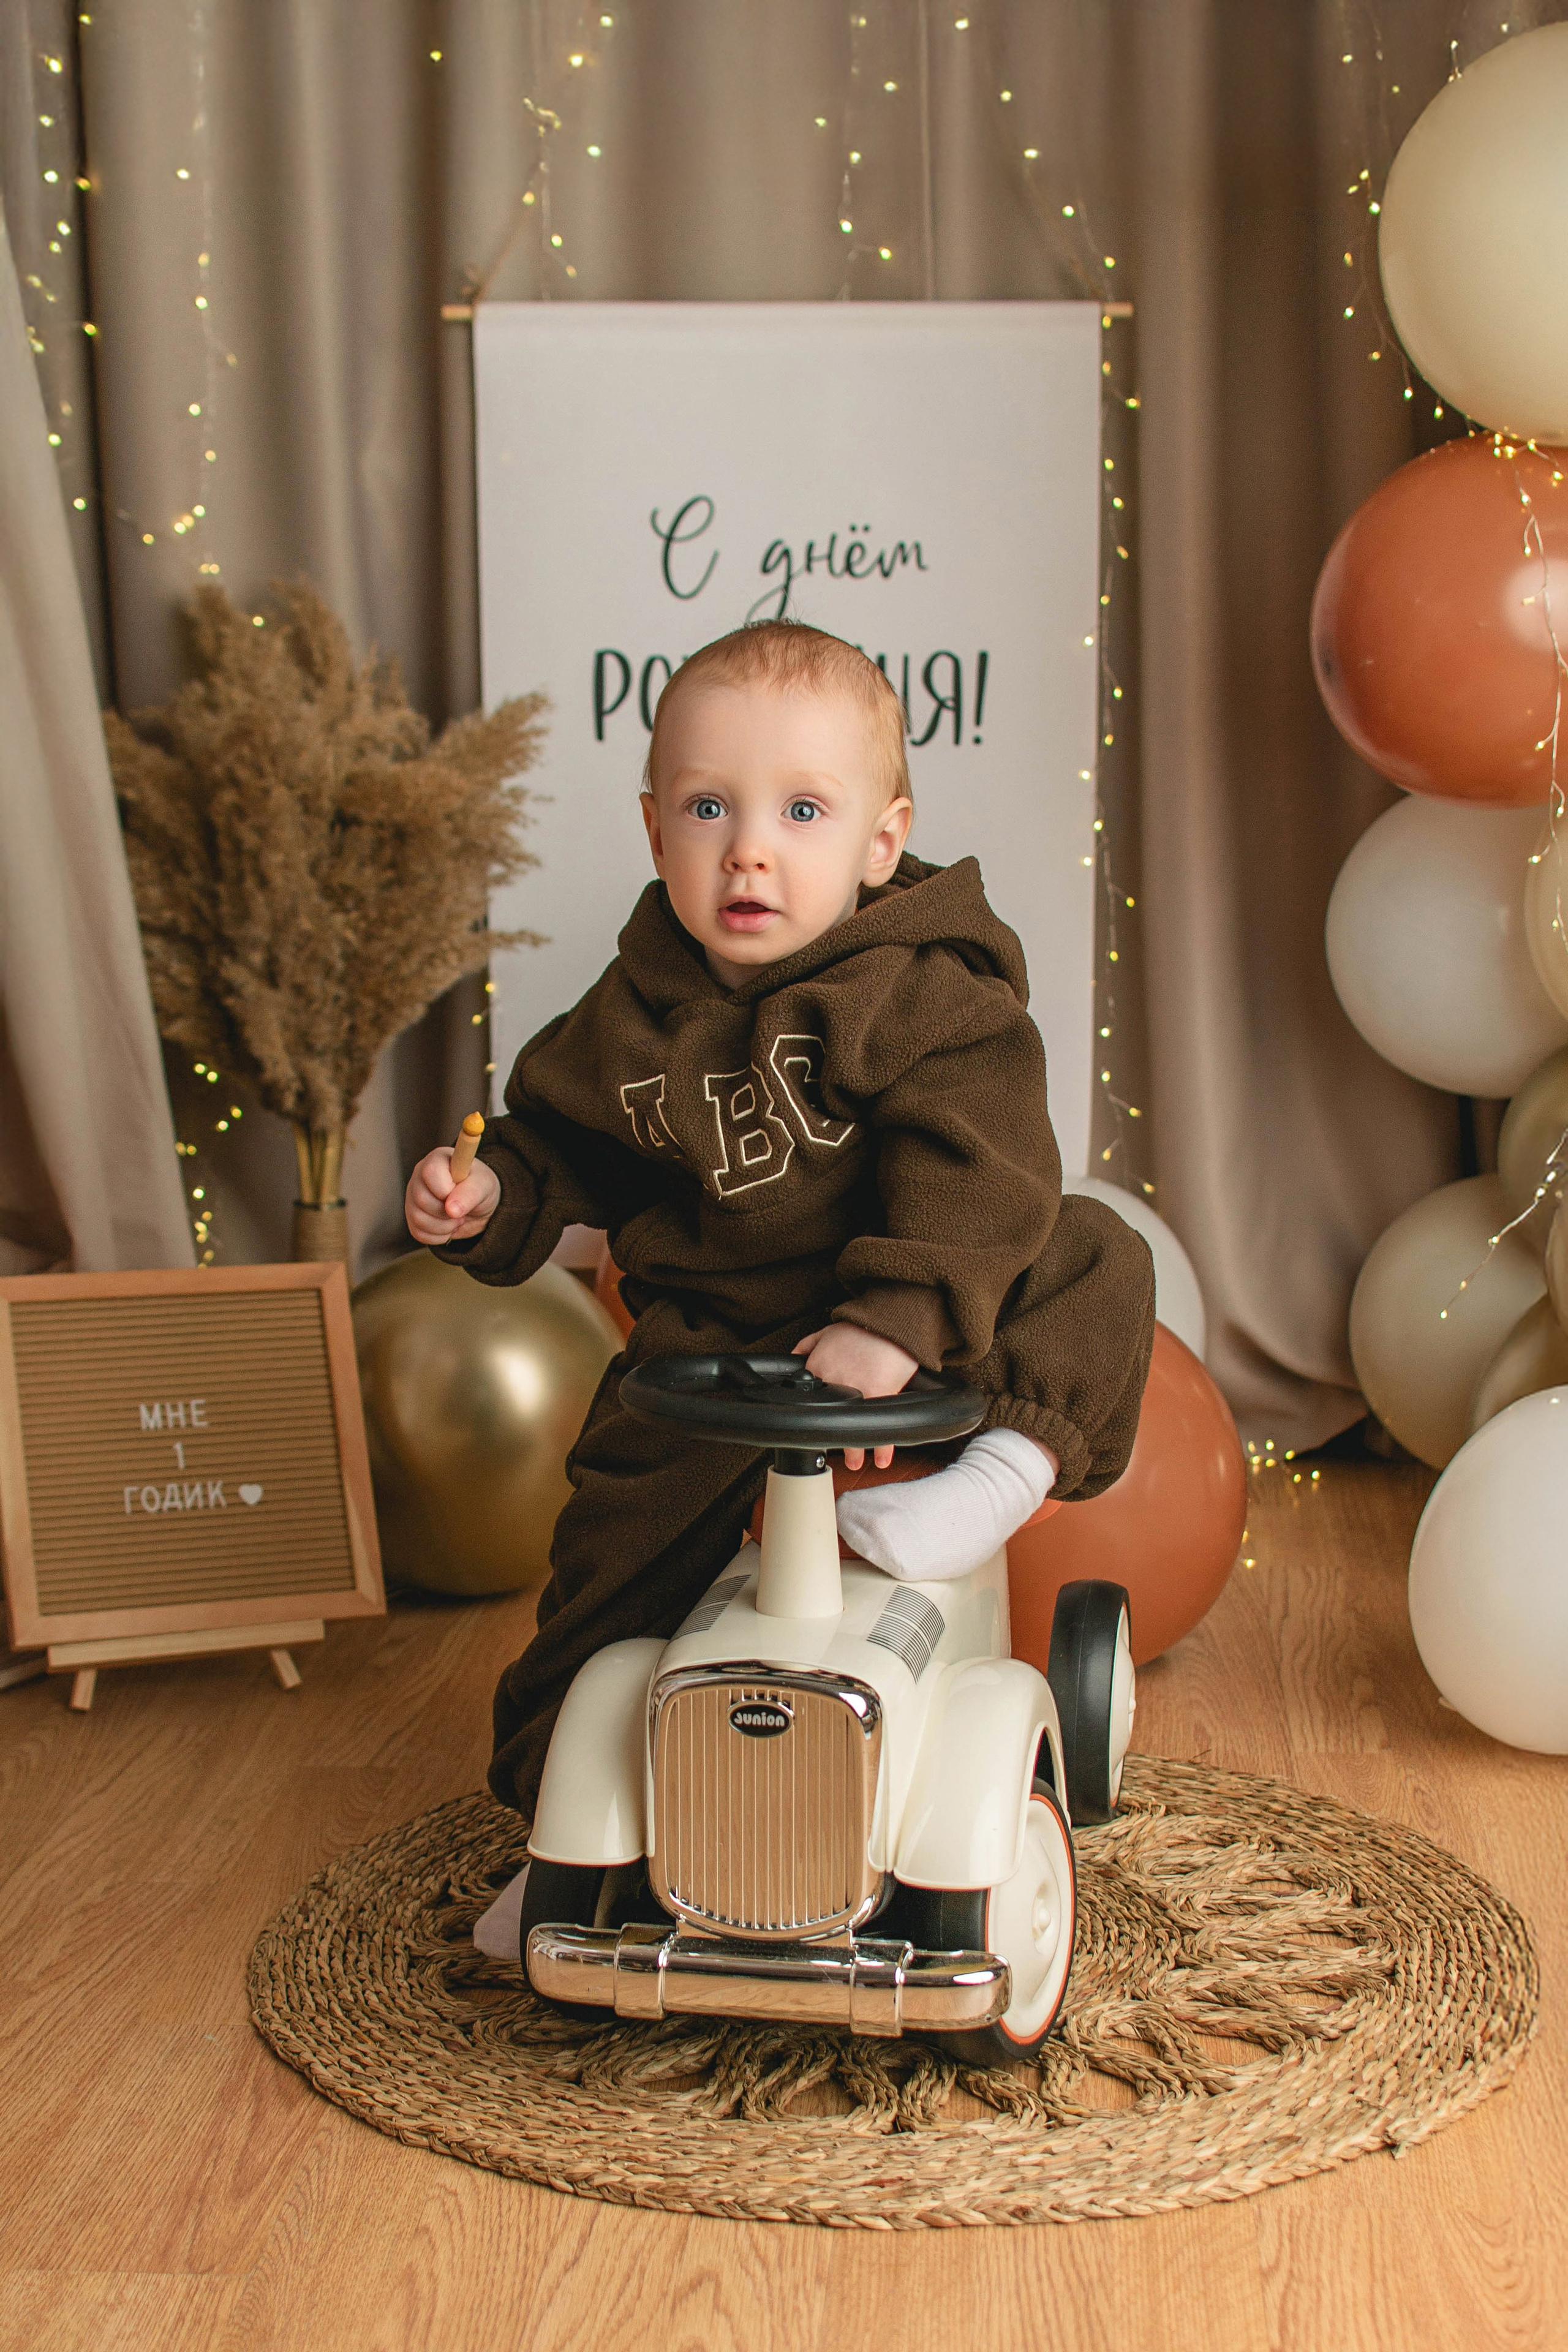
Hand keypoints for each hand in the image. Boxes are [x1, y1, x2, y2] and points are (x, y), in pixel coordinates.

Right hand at [405, 1147, 500, 1245]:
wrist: (478, 1206)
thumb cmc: (480, 1187)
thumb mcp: (483, 1185)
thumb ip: (470, 1193)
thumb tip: (452, 1209)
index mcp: (437, 1160)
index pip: (431, 1173)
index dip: (447, 1190)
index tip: (461, 1193)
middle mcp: (420, 1176)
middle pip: (422, 1199)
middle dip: (448, 1212)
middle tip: (463, 1211)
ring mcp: (413, 1197)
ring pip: (418, 1218)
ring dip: (444, 1227)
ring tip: (457, 1219)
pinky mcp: (412, 1217)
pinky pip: (418, 1233)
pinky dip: (438, 1236)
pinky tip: (448, 1227)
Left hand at [793, 1324, 918, 1470]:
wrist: (888, 1321)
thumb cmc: (861, 1325)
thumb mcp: (825, 1331)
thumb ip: (805, 1346)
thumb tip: (792, 1358)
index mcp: (817, 1368)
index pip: (809, 1402)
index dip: (813, 1419)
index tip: (816, 1430)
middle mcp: (832, 1382)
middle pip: (827, 1422)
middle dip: (831, 1443)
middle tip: (835, 1453)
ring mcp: (855, 1392)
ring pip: (850, 1432)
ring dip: (853, 1452)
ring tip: (854, 1462)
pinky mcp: (878, 1395)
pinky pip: (876, 1429)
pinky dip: (880, 1448)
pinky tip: (881, 1459)